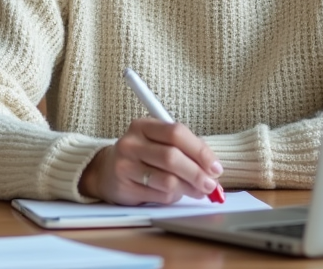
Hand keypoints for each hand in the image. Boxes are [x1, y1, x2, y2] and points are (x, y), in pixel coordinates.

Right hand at [79, 118, 222, 204]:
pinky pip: (159, 196)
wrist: (107, 171)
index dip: (200, 151)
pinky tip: (175, 194)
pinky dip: (174, 197)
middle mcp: (132, 142)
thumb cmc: (143, 155)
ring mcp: (125, 165)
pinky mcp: (125, 187)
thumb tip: (213, 169)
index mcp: (143, 125)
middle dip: (197, 173)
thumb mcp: (160, 143)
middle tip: (210, 185)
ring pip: (167, 180)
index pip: (176, 133)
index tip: (215, 167)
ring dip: (188, 189)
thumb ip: (186, 150)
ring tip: (196, 191)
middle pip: (172, 157)